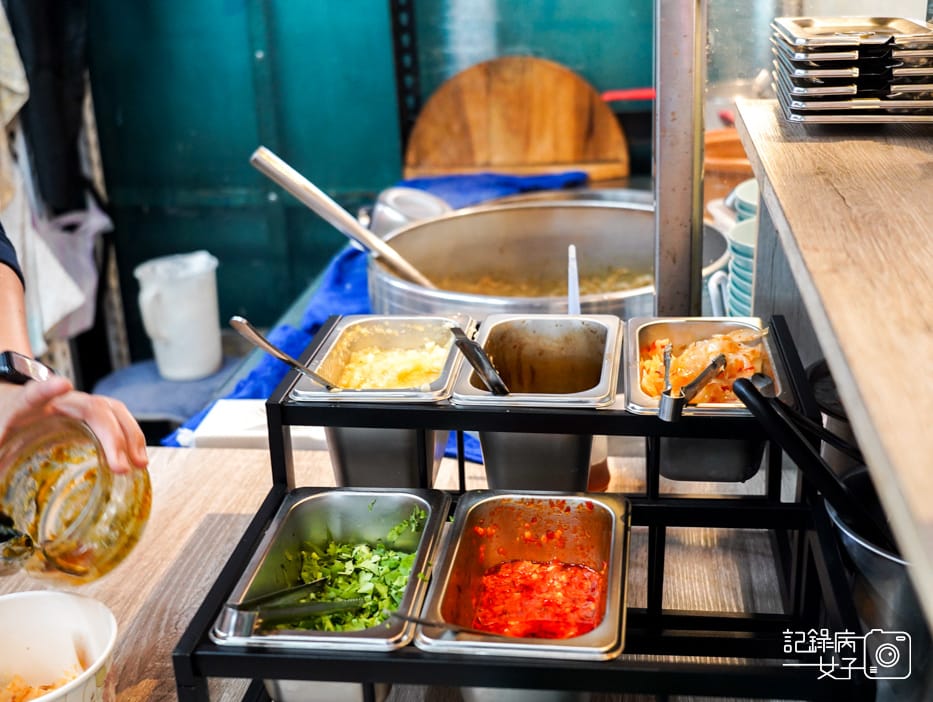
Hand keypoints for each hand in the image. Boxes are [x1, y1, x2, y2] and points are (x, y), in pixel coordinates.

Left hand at [0, 378, 148, 473]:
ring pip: (112, 410)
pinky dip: (131, 437)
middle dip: (112, 435)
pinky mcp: (92, 413)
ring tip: (140, 463)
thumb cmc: (5, 424)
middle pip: (92, 407)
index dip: (48, 389)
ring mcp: (80, 404)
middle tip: (121, 467)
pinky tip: (138, 457)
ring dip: (130, 436)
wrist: (12, 406)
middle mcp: (59, 401)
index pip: (34, 395)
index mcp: (26, 406)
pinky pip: (118, 419)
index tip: (64, 384)